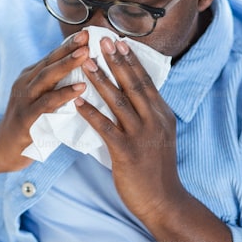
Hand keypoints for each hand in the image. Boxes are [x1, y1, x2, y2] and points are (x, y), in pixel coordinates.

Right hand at [0, 30, 89, 170]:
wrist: (3, 150)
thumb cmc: (30, 125)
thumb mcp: (41, 101)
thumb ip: (56, 87)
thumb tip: (85, 73)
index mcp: (29, 78)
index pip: (51, 57)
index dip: (68, 45)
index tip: (87, 32)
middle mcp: (25, 85)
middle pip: (49, 62)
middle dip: (69, 49)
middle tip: (87, 37)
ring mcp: (23, 101)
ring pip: (46, 78)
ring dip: (67, 65)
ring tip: (86, 56)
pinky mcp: (26, 119)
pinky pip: (47, 103)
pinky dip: (64, 94)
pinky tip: (80, 87)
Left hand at [75, 37, 188, 224]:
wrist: (163, 201)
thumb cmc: (156, 170)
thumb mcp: (159, 136)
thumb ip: (148, 116)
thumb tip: (133, 96)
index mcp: (162, 115)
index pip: (146, 81)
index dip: (131, 60)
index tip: (119, 41)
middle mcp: (155, 121)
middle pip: (134, 84)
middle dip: (116, 61)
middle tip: (102, 40)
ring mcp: (142, 136)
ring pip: (118, 102)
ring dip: (101, 80)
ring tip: (86, 63)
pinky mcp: (127, 152)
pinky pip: (106, 128)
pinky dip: (91, 113)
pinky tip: (78, 101)